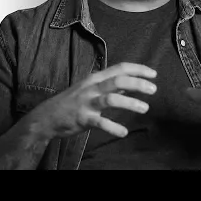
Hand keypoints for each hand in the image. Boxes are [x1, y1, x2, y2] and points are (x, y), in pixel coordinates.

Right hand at [29, 62, 156, 139]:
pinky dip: (113, 128)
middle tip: (154, 89)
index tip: (153, 74)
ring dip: (131, 103)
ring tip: (145, 108)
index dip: (138, 69)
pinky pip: (100, 123)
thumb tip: (131, 83)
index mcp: (96, 78)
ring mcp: (87, 103)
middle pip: (118, 80)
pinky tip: (124, 132)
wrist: (47, 117)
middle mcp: (92, 87)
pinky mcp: (82, 119)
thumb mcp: (91, 88)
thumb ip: (110, 85)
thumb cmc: (72, 101)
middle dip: (138, 84)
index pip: (120, 68)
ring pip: (112, 99)